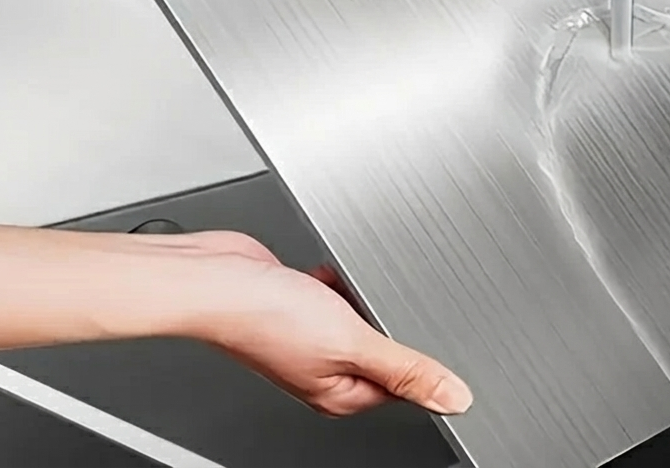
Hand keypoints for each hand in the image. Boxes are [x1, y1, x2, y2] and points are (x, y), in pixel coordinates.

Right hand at [126, 229, 474, 418]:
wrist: (214, 278)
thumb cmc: (264, 316)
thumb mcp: (351, 342)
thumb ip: (405, 369)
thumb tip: (454, 398)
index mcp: (341, 393)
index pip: (402, 383)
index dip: (422, 357)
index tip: (436, 331)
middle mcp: (326, 368)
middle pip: (382, 344)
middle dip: (390, 317)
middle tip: (389, 297)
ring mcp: (311, 335)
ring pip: (360, 314)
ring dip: (366, 295)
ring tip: (357, 283)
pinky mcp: (301, 302)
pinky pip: (338, 291)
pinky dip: (343, 279)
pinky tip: (335, 271)